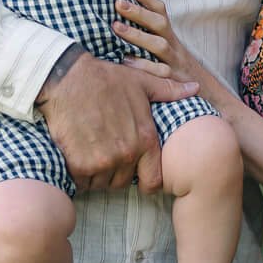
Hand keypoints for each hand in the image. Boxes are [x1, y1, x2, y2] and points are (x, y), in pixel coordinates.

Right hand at [36, 50, 197, 192]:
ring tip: (92, 153)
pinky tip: (77, 157)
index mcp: (145, 139)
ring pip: (102, 184)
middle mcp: (126, 154)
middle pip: (123, 182)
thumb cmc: (106, 79)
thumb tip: (194, 88)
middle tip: (107, 156)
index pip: (154, 179)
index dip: (146, 180)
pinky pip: (82, 183)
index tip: (137, 175)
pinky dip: (79, 175)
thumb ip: (169, 91)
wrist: (68, 79)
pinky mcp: (79, 165)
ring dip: (97, 175)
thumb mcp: (141, 83)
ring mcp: (102, 161)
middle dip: (117, 173)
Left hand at [112, 0, 236, 111]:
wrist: (204, 93)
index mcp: (170, 35)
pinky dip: (142, 66)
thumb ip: (148, 35)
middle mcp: (173, 45)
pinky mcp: (173, 80)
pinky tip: (126, 62)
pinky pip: (159, 71)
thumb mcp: (165, 49)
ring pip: (159, 44)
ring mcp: (174, 62)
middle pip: (159, 23)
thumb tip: (121, 20)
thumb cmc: (175, 68)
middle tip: (118, 3)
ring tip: (116, 27)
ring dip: (137, 34)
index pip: (159, 9)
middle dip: (138, 11)